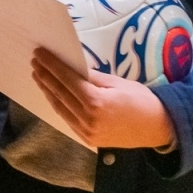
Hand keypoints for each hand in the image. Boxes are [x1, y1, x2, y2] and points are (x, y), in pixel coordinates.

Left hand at [31, 47, 174, 150]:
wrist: (158, 128)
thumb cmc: (141, 100)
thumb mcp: (118, 82)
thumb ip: (93, 77)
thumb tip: (73, 68)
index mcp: (96, 102)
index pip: (66, 79)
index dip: (51, 65)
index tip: (40, 54)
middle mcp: (87, 119)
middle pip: (59, 93)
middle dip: (45, 76)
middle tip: (34, 61)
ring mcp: (86, 131)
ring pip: (60, 108)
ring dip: (47, 91)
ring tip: (38, 76)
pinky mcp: (88, 139)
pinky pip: (68, 119)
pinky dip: (58, 105)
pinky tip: (52, 95)